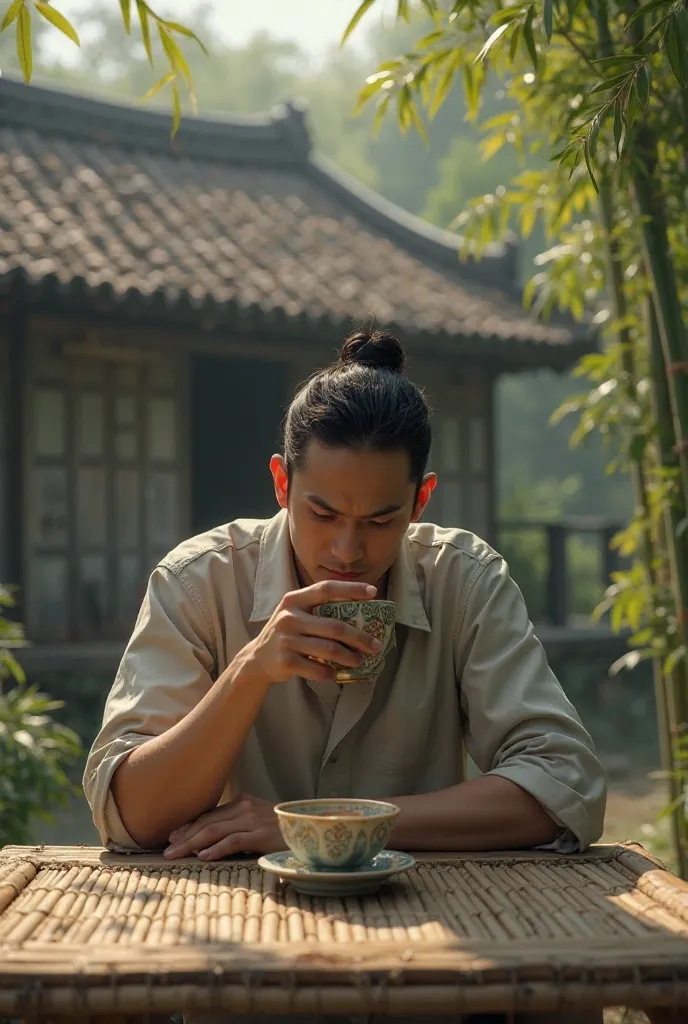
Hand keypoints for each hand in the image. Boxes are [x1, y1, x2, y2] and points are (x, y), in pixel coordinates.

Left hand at [163, 794, 282, 859]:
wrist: (312, 828)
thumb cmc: (283, 829)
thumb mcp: (258, 822)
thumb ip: (237, 825)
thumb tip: (208, 842)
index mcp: (242, 802)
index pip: (209, 815)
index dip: (189, 827)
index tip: (173, 838)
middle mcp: (245, 807)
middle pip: (207, 822)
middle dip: (185, 836)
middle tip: (167, 850)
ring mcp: (253, 820)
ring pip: (215, 831)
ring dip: (192, 844)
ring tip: (176, 854)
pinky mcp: (261, 834)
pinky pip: (234, 841)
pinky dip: (216, 849)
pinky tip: (203, 857)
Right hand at [244, 579, 381, 685]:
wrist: (257, 659)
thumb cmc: (287, 634)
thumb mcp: (296, 614)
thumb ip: (319, 610)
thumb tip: (362, 613)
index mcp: (294, 600)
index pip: (326, 589)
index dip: (351, 589)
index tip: (373, 592)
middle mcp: (289, 617)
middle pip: (334, 626)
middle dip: (359, 637)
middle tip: (375, 645)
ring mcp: (286, 640)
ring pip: (329, 649)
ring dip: (350, 657)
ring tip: (360, 661)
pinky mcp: (285, 662)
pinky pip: (318, 669)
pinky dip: (331, 673)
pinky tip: (335, 673)